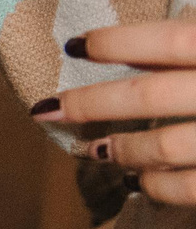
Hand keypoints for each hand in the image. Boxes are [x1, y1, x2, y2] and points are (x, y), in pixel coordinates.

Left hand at [35, 21, 195, 202]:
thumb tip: (149, 40)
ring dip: (120, 149)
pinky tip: (138, 181)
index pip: (170, 41)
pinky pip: (185, 188)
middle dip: (89, 104)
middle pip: (148, 96)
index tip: (74, 46)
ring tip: (94, 150)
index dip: (118, 42)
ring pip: (161, 147)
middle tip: (46, 109)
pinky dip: (154, 186)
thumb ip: (194, 42)